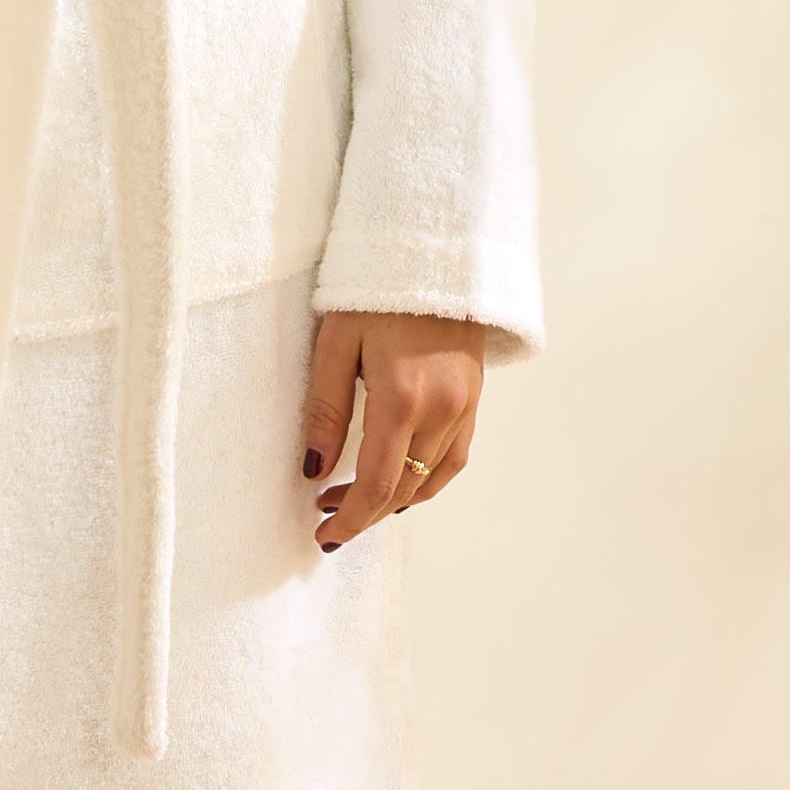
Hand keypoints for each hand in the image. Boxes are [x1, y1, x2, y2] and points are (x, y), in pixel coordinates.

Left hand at [302, 311, 485, 550]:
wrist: (435, 252)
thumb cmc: (375, 292)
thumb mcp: (335, 344)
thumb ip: (326, 411)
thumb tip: (314, 470)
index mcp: (402, 398)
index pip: (377, 484)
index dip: (350, 520)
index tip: (324, 537)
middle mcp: (442, 410)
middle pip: (404, 489)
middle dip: (364, 514)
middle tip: (328, 519)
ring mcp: (465, 406)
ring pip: (431, 479)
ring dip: (393, 502)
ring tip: (357, 505)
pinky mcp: (475, 397)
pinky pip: (454, 458)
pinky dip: (427, 482)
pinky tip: (403, 486)